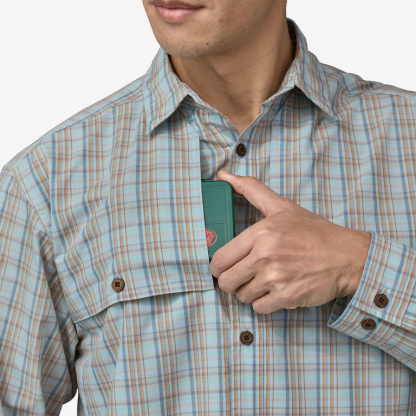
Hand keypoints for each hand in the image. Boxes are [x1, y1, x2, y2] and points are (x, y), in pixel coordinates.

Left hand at [209, 171, 371, 313]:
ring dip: (249, 292)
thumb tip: (223, 175)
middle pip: (226, 282)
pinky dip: (264, 303)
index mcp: (260, 233)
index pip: (220, 259)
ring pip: (241, 296)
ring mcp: (276, 278)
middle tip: (243, 276)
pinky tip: (275, 290)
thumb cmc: (313, 232)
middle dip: (231, 281)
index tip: (225, 266)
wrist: (347, 256)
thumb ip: (250, 189)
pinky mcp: (287, 297)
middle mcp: (265, 256)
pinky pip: (259, 308)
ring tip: (263, 281)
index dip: (218, 266)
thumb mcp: (281, 206)